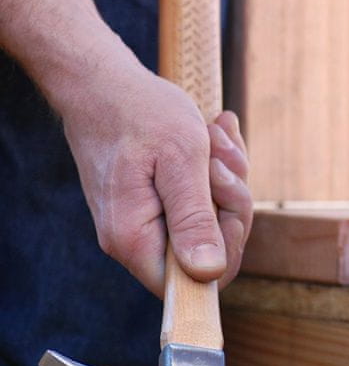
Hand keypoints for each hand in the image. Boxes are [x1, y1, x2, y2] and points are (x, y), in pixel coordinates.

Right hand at [61, 64, 252, 295]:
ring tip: (215, 135)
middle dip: (230, 200)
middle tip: (221, 156)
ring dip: (225, 177)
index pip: (195, 283)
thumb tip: (207, 274)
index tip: (227, 198)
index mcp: (135, 241)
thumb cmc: (139, 113)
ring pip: (210, 220)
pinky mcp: (154, 205)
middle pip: (210, 250)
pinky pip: (200, 201)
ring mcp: (145, 223)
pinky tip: (214, 137)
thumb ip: (193, 219)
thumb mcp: (181, 161)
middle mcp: (136, 241)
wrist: (102, 81)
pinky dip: (214, 170)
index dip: (226, 247)